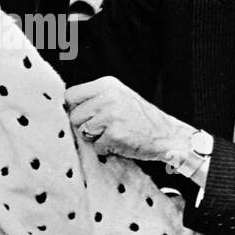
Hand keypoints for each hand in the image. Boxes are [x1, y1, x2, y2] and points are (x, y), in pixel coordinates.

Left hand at [65, 76, 188, 162]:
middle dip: (85, 126)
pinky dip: (107, 149)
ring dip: (96, 138)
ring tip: (115, 134)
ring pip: (83, 132)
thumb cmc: (141, 119)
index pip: (71, 95)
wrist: (168, 135)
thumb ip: (96, 98)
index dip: (74, 109)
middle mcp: (107, 96)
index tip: (84, 117)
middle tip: (104, 129)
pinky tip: (122, 143)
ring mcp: (111, 115)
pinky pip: (97, 146)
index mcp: (107, 84)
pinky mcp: (114, 134)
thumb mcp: (119, 96)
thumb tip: (66, 108)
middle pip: (74, 116)